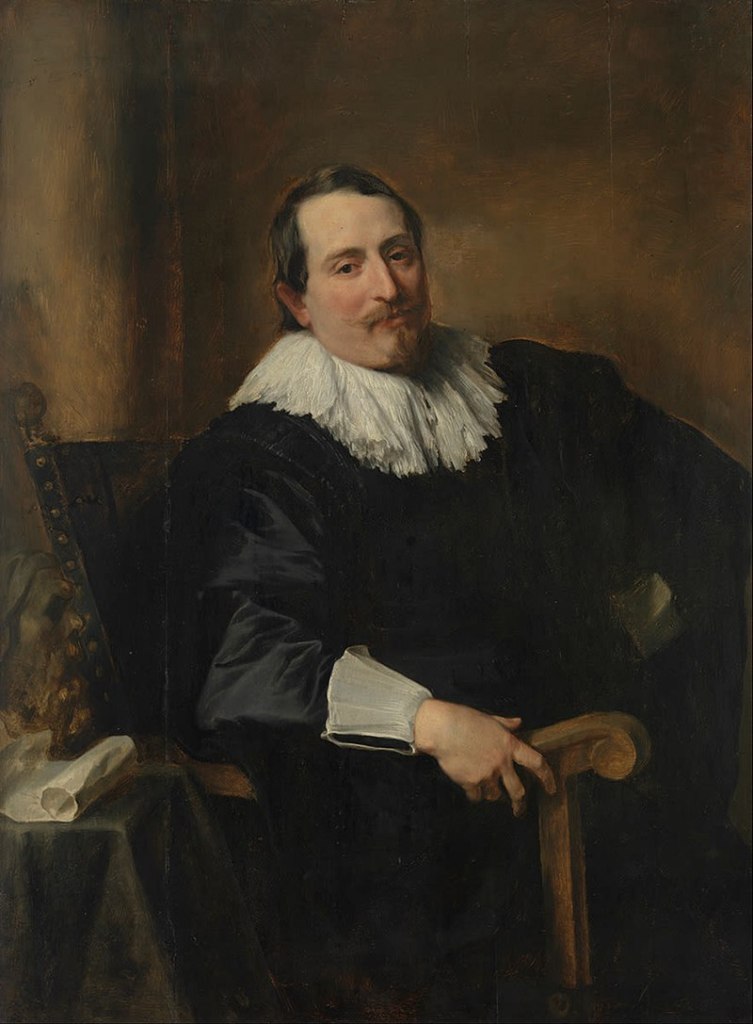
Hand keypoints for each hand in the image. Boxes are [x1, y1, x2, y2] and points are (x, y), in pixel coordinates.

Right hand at [414, 699, 555, 813]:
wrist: (442, 728)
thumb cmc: (465, 719)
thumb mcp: (490, 719)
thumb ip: (507, 724)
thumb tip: (518, 722)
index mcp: (509, 745)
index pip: (536, 763)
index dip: (547, 777)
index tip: (551, 788)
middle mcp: (501, 762)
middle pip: (518, 790)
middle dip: (519, 803)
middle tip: (519, 810)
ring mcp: (486, 774)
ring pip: (495, 795)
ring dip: (493, 795)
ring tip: (488, 791)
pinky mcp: (470, 782)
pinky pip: (476, 797)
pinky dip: (475, 795)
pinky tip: (471, 790)